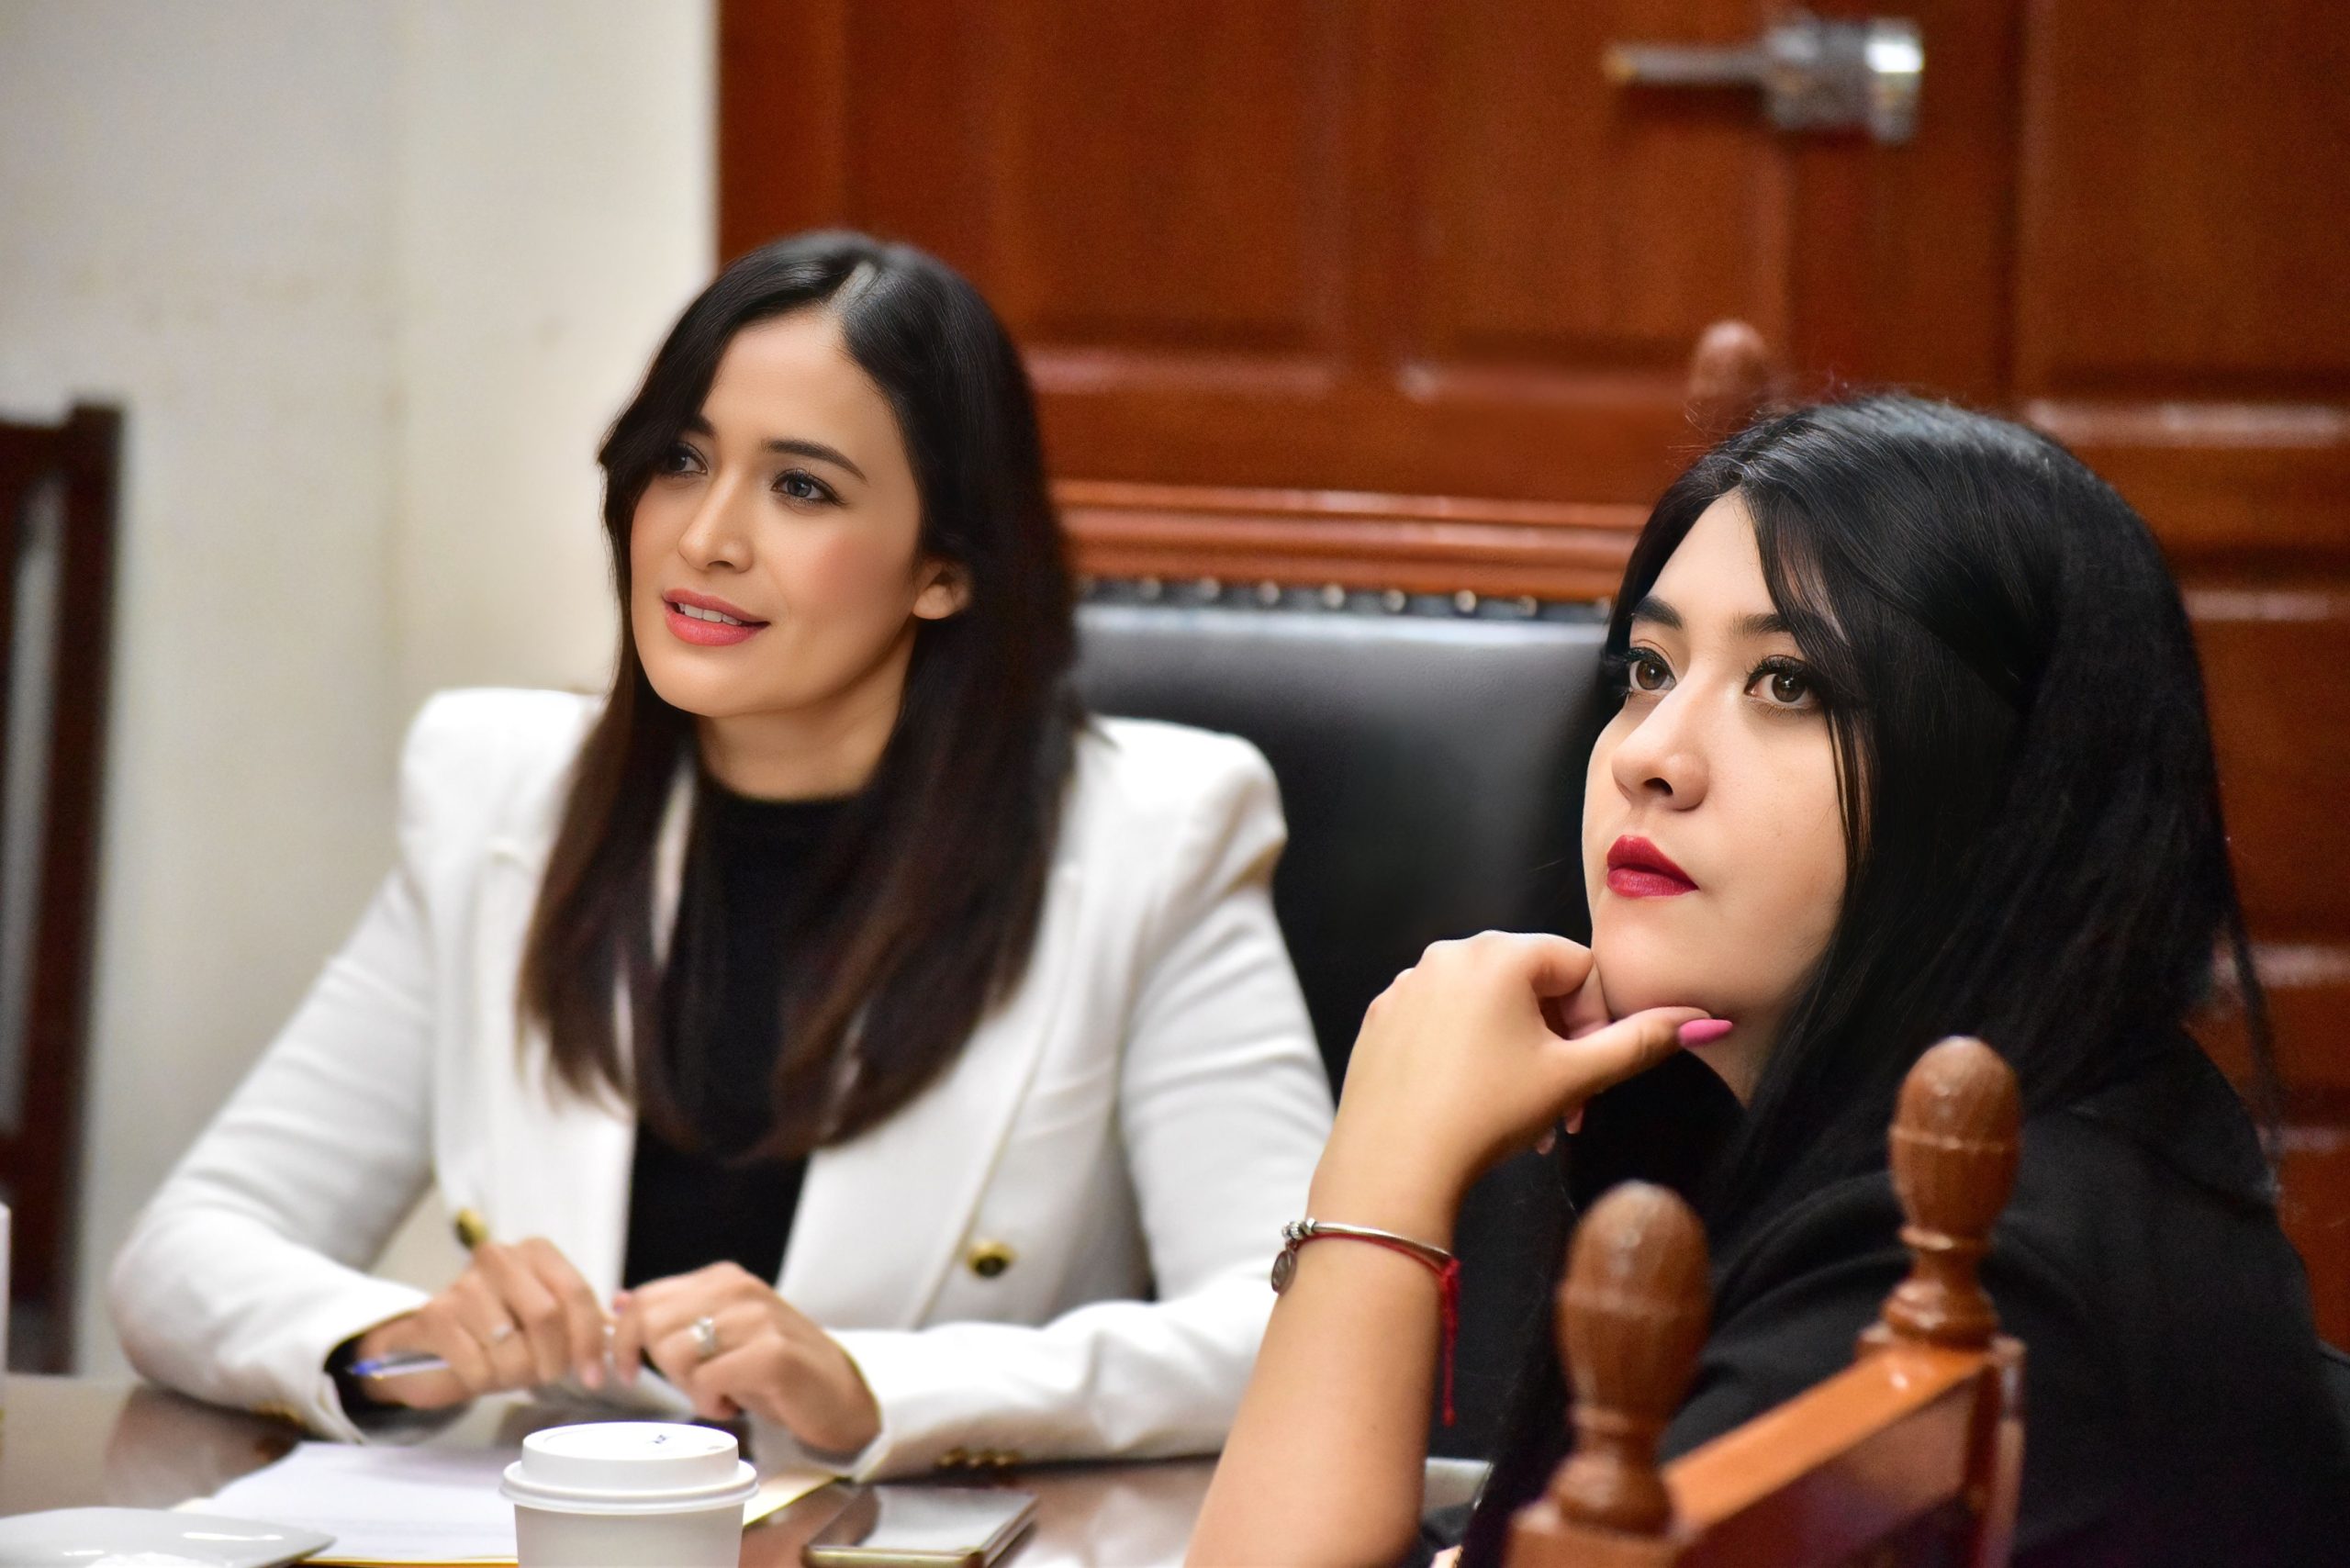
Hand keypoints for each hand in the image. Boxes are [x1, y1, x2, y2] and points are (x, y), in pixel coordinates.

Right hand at [348, 1237, 609, 1408]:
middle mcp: (499, 1257)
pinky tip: (478, 1371)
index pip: (576, 1293)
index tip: (595, 1375)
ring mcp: (464, 1284)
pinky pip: (478, 1366)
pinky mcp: (435, 1316)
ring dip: (515, 1374)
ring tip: (506, 1370)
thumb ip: (580, 1321)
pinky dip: (484, 1381)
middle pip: (546, 1318)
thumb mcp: (545, 1319)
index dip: (590, 1340)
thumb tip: (620, 1336)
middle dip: (552, 1360)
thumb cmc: (499, 1328)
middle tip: (545, 1376)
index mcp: (536, 1252)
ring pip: (511, 1347)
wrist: (430, 1340)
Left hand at [610, 1262, 880, 1454]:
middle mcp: (740, 1289)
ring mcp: (758, 1318)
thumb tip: (619, 1302)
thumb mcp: (719, 1337)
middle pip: (654, 1326)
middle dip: (662, 1368)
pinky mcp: (772, 1354)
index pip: (646, 1298)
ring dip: (690, 1387)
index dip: (626, 1341)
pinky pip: (708, 1380)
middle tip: (696, 1384)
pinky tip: (735, 1403)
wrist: (837, 1397)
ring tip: (720, 1392)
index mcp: (723, 1279)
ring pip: (677, 1354)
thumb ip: (673, 1317)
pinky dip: (712, 1402)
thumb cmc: (774, 1371)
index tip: (630, 1371)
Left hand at [1316, 932, 1706, 1229]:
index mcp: (1499, 952)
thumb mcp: (1574, 1077)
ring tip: (1522, 1116)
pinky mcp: (1381, 1018)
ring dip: (1518, 1054)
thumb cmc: (1485, 1114)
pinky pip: (1443, 1023)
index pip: (1580, 968)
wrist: (1392, 1168)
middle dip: (1559, 1045)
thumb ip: (1641, 1042)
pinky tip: (1472, 1103)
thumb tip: (1706, 1020)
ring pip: (1488, 1008)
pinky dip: (1469, 1054)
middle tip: (1565, 1107)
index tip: (1589, 1077)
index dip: (1597, 1023)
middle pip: (1533, 985)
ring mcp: (1407, 984)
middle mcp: (1448, 954)